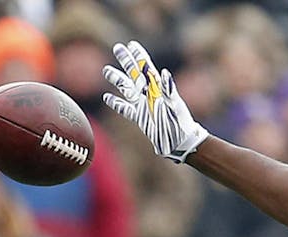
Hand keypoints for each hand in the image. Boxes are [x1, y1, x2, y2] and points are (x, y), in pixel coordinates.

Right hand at [102, 40, 207, 163]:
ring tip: (106, 70)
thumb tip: (165, 72)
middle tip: (117, 48)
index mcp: (158, 88)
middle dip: (126, 60)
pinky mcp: (139, 117)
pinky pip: (125, 108)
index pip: (146, 68)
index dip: (139, 56)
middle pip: (134, 74)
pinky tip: (107, 97)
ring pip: (126, 89)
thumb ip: (169, 89)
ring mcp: (143, 105)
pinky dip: (116, 103)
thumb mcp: (175, 105)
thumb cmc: (180, 123)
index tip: (131, 45)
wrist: (180, 141)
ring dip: (117, 79)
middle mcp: (149, 94)